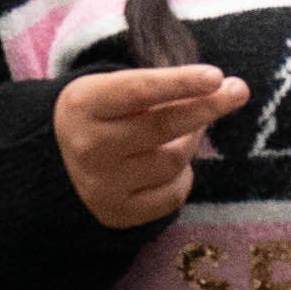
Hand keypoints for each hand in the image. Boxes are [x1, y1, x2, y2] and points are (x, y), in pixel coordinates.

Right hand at [54, 64, 237, 228]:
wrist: (53, 164)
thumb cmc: (98, 115)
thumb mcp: (109, 90)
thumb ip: (156, 88)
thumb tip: (221, 87)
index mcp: (83, 104)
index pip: (138, 91)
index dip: (179, 83)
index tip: (216, 76)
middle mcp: (89, 146)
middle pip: (163, 127)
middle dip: (206, 107)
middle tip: (237, 91)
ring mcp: (101, 184)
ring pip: (173, 161)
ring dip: (190, 142)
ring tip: (185, 132)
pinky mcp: (117, 214)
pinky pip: (172, 196)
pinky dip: (183, 177)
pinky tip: (174, 166)